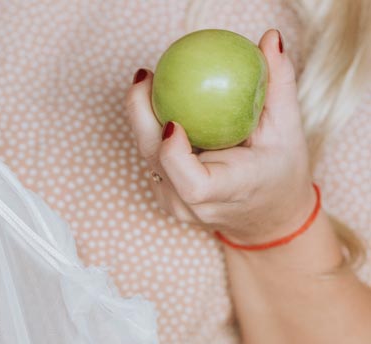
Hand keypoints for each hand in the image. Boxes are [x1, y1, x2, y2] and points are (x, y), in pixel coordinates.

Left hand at [124, 29, 315, 245]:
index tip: (172, 121)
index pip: (193, 185)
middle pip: (157, 163)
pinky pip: (151, 159)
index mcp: (227, 192)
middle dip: (142, 117)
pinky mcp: (164, 195)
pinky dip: (150, 130)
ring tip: (148, 81)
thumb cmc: (279, 172)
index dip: (174, 155)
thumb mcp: (288, 131)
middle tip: (146, 76)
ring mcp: (174, 204)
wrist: (264, 216)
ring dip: (142, 118)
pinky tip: (154, 102)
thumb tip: (268, 40)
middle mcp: (193, 205)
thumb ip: (279, 87)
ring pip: (148, 159)